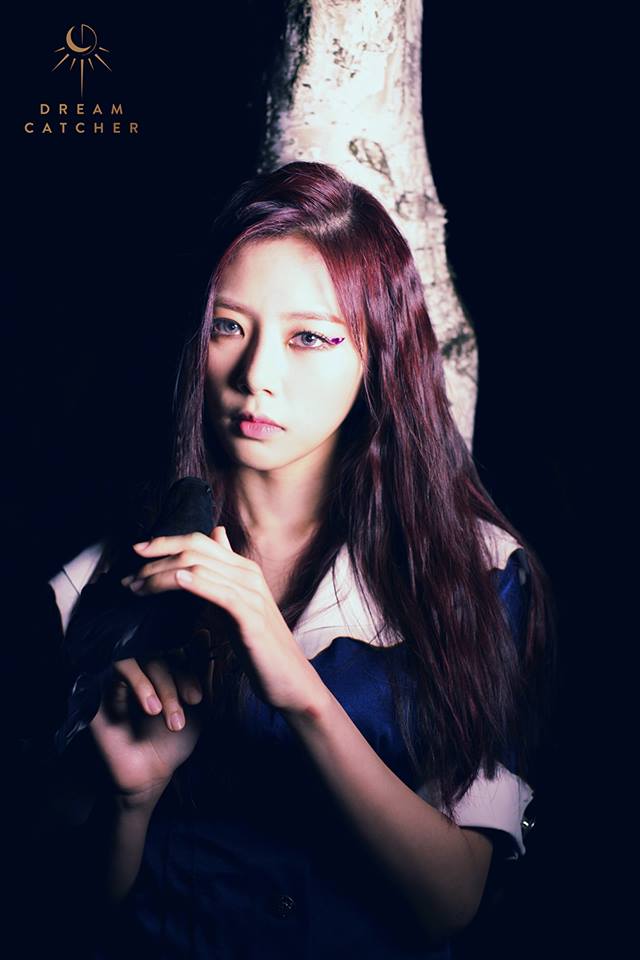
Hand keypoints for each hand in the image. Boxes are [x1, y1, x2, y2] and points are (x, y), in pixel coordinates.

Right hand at [89, 637, 210, 802]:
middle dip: (173, 685)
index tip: (197, 699)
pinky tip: (150, 708)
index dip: (189, 673)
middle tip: (181, 713)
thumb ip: (201, 675)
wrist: (148, 775)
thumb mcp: (198, 709)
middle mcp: (142, 669)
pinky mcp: (101, 685)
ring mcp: (120, 676)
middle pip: (159, 656)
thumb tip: (204, 635)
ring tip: (159, 713)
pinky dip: (139, 683)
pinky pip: (118, 667)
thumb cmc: (173, 742)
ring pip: (141, 659)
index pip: (178, 654)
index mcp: (165, 670)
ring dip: (158, 684)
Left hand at [122, 527, 327, 717]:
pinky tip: (174, 583)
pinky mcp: (250, 616)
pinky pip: (217, 591)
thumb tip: (216, 535)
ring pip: (199, 567)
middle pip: (195, 549)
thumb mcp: (236, 605)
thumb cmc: (258, 646)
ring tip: (136, 589)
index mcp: (243, 569)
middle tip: (127, 577)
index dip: (165, 541)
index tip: (136, 551)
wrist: (289, 679)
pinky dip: (192, 583)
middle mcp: (248, 574)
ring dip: (160, 575)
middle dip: (155, 559)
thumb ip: (223, 574)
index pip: (199, 540)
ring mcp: (251, 593)